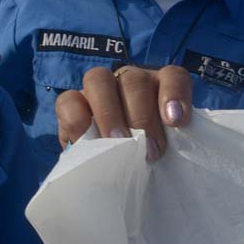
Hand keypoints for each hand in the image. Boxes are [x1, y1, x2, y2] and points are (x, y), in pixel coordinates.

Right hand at [55, 65, 192, 159]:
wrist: (115, 167)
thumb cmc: (150, 155)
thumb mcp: (167, 150)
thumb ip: (174, 144)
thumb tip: (171, 157)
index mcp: (162, 87)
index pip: (174, 77)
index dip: (175, 94)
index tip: (176, 121)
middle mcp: (131, 81)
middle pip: (134, 80)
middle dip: (142, 117)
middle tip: (150, 152)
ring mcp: (99, 88)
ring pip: (98, 79)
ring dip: (109, 114)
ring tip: (117, 143)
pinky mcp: (71, 102)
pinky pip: (68, 99)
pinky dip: (76, 120)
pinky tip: (86, 141)